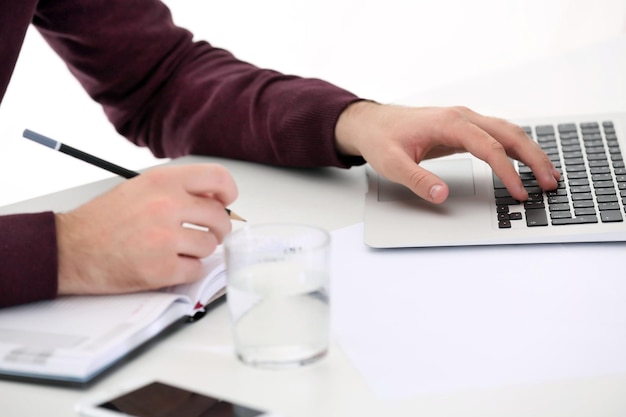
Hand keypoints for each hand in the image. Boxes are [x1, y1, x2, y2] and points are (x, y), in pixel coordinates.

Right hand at [55, 164, 237, 294]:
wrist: (70, 249)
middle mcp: (167, 206)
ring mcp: (165, 239)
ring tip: (176, 249)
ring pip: (210, 246)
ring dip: (199, 250)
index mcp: (163, 182)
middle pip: (220, 217)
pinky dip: (187, 270)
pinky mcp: (161, 269)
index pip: (218, 178)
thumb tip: (214, 198)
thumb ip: (177, 189)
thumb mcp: (140, 188)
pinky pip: (196, 270)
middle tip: (206, 233)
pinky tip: (168, 264)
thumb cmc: (103, 220)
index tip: (226, 202)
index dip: (229, 192)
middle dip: (218, 229)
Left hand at [335, 101, 559, 202]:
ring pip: (508, 132)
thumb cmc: (381, 140)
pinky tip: (525, 162)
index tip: (520, 192)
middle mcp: (462, 117)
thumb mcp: (393, 164)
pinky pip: (497, 135)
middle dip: (534, 158)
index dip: (508, 171)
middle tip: (551, 182)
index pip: (488, 147)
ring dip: (530, 152)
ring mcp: (464, 121)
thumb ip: (418, 180)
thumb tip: (442, 196)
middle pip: (509, 134)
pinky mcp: (463, 128)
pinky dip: (516, 148)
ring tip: (547, 175)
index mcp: (449, 123)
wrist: (371, 123)